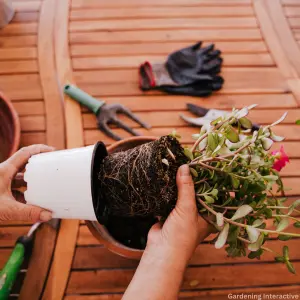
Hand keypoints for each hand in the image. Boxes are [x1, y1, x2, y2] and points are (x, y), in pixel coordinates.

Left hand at [0, 145, 53, 221]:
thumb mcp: (6, 209)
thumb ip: (28, 213)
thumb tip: (48, 215)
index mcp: (4, 170)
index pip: (26, 153)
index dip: (40, 149)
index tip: (53, 152)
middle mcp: (2, 173)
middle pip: (25, 164)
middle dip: (39, 166)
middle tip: (51, 168)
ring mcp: (0, 182)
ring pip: (20, 177)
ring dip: (32, 181)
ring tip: (44, 186)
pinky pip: (14, 188)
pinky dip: (24, 193)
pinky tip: (30, 202)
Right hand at [123, 164, 212, 299]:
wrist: (161, 251)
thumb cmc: (181, 236)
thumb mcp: (187, 209)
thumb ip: (186, 187)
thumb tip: (185, 166)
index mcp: (210, 216)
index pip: (216, 195)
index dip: (215, 182)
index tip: (212, 165)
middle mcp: (199, 214)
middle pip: (199, 193)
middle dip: (196, 180)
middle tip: (194, 162)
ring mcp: (185, 213)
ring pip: (185, 194)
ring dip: (182, 183)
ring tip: (181, 165)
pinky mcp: (171, 212)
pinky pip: (172, 197)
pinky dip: (170, 189)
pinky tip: (169, 177)